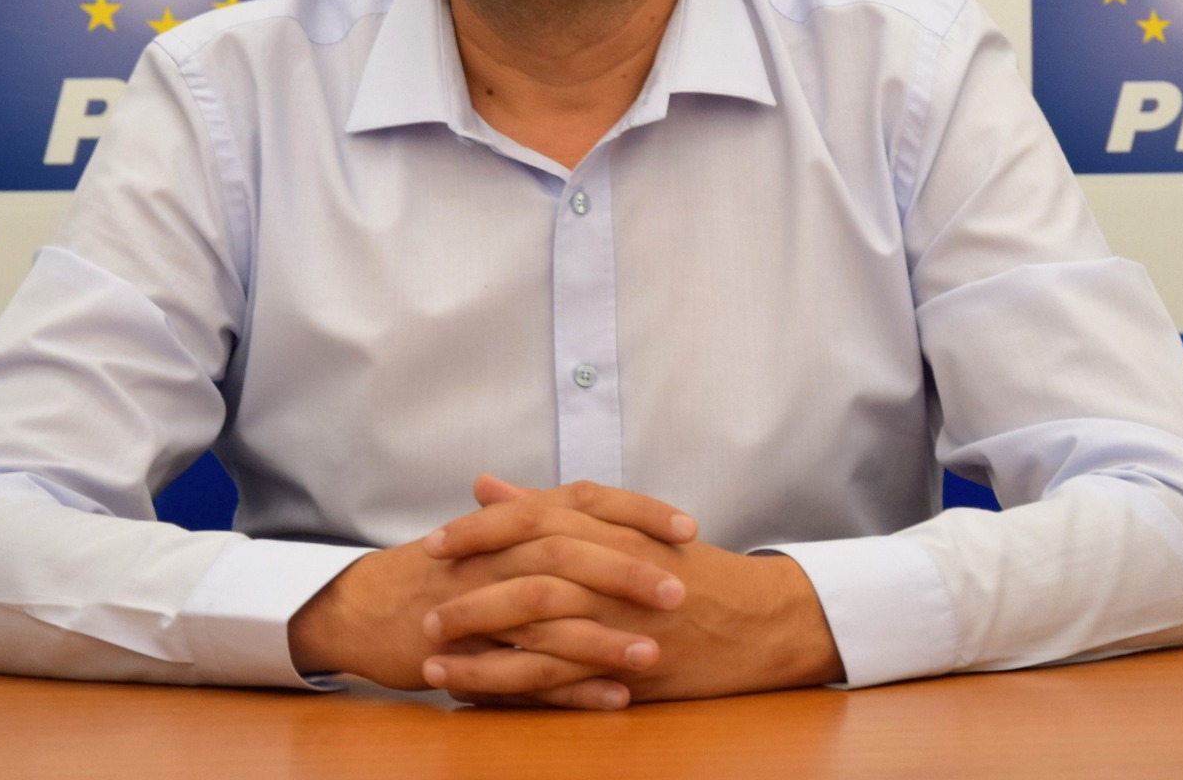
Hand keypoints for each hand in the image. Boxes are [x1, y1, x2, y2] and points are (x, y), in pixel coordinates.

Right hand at [287, 478, 695, 704]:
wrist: (367, 605)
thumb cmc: (442, 568)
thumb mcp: (495, 532)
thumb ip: (548, 517)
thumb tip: (608, 509)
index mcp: (514, 519)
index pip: (585, 501)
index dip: (638, 512)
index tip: (687, 527)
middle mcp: (502, 554)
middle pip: (572, 554)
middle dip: (630, 573)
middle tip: (682, 591)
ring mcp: (483, 605)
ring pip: (552, 618)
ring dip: (606, 637)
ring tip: (655, 653)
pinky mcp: (470, 655)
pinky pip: (527, 674)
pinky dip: (573, 688)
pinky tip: (615, 698)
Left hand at [419, 476, 842, 707]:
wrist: (757, 617)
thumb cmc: (685, 566)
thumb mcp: (622, 524)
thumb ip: (548, 505)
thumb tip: (485, 485)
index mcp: (607, 526)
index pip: (533, 520)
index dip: (480, 532)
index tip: (436, 544)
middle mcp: (610, 567)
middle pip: (528, 573)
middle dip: (470, 591)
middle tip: (425, 607)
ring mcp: (619, 618)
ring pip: (537, 630)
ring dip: (480, 647)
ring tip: (433, 659)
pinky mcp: (626, 665)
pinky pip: (560, 680)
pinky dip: (512, 688)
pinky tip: (474, 698)